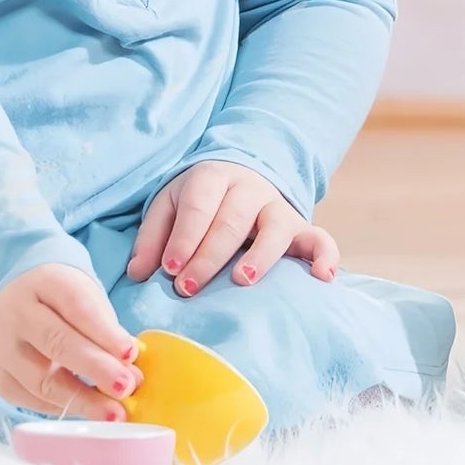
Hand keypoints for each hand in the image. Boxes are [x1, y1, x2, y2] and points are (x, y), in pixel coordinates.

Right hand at [0, 263, 140, 418]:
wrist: (21, 303)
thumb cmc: (64, 303)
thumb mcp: (89, 302)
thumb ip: (109, 334)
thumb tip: (132, 376)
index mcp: (44, 282)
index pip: (76, 307)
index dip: (104, 332)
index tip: (130, 354)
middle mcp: (16, 313)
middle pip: (56, 343)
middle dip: (95, 368)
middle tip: (126, 386)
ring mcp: (1, 347)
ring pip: (42, 380)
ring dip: (82, 400)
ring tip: (114, 413)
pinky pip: (32, 400)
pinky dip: (63, 408)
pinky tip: (87, 411)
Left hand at [126, 161, 338, 295]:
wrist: (241, 177)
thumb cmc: (198, 202)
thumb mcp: (169, 206)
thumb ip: (152, 237)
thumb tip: (139, 273)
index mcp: (211, 178)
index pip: (198, 207)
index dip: (183, 238)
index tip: (168, 270)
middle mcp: (249, 189)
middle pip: (232, 220)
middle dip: (209, 255)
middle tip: (188, 287)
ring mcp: (278, 207)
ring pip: (275, 227)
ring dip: (260, 255)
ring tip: (243, 280)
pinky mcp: (301, 227)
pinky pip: (320, 238)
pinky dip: (326, 256)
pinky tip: (323, 278)